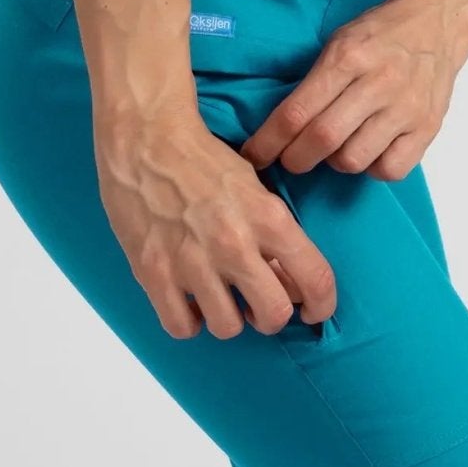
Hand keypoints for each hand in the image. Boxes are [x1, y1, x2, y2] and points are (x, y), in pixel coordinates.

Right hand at [92, 100, 337, 339]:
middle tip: (257, 303)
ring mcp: (193, 261)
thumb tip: (289, 282)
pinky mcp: (154, 272)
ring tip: (218, 297)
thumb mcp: (254, 187)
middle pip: (274, 315)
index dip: (321, 305)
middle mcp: (234, 244)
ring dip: (227, 317)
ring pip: (228, 328)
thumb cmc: (203, 160)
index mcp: (268, 217)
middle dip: (270, 315)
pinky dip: (187, 321)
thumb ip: (274, 234)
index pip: (315, 279)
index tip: (313, 312)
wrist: (146, 139)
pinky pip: (181, 327)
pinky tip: (187, 300)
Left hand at [238, 0, 467, 181]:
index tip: (253, 156)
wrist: (436, 20)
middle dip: (296, 158)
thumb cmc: (379, 32)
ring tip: (338, 146)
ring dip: (335, 161)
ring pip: (354, 160)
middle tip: (291, 158)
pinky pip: (390, 170)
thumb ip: (314, 81)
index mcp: (348, 57)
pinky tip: (370, 150)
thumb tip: (279, 128)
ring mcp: (406, 107)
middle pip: (323, 139)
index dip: (268, 142)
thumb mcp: (339, 41)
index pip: (297, 111)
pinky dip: (372, 167)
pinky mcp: (427, 126)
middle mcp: (377, 83)